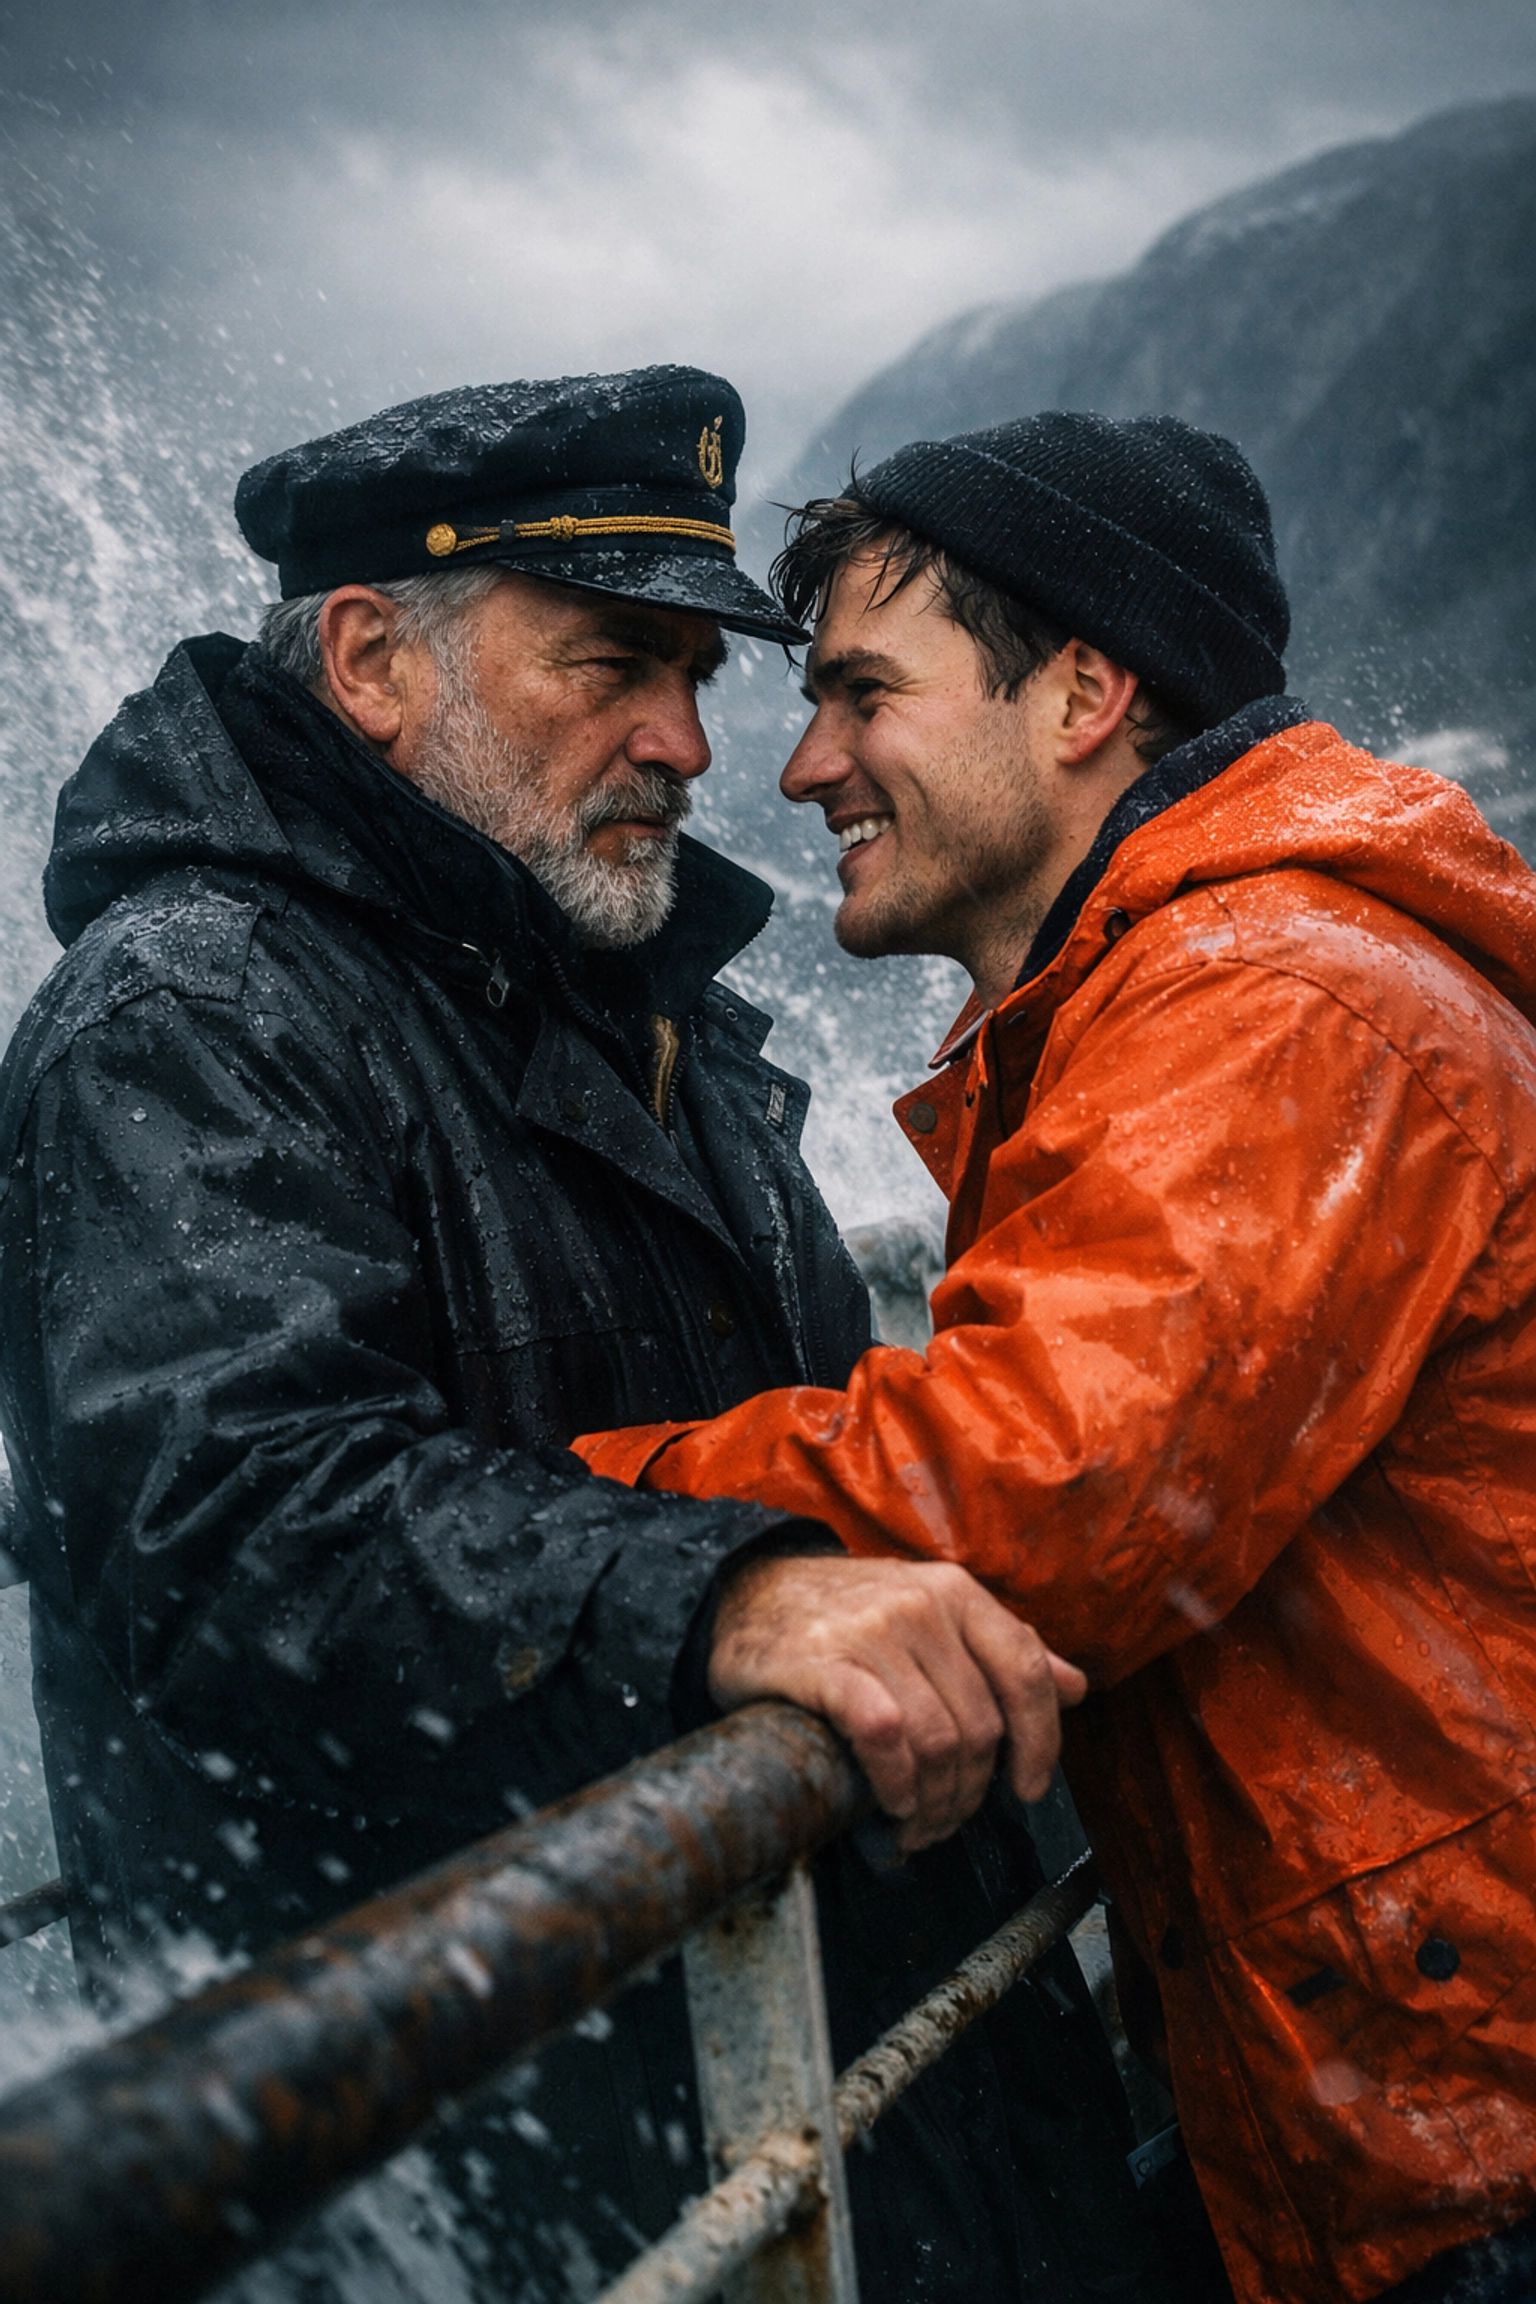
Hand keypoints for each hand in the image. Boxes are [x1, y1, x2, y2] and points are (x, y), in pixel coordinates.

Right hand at [708, 1554, 1086, 1851]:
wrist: (743, 1592)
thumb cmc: (844, 1613)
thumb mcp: (930, 1613)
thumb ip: (1001, 1649)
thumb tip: (1077, 1687)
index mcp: (956, 1592)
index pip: (1025, 1671)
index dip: (1040, 1741)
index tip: (1029, 1787)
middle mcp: (921, 1605)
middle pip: (980, 1726)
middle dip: (971, 1793)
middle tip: (947, 1820)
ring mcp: (873, 1632)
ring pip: (938, 1741)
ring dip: (933, 1803)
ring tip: (916, 1824)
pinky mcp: (825, 1664)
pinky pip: (885, 1736)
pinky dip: (896, 1783)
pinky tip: (890, 1803)